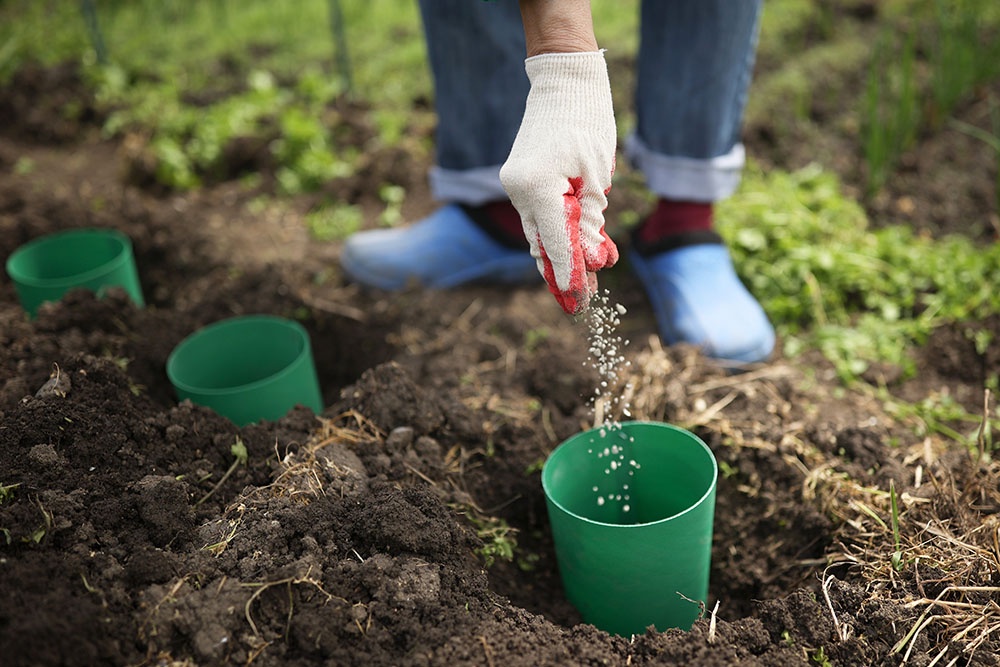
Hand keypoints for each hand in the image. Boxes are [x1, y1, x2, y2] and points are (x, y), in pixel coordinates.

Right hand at [499, 51, 617, 314]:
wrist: (565, 84)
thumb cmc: (587, 123)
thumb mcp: (596, 179)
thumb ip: (590, 223)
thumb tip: (591, 263)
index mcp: (536, 187)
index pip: (554, 243)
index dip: (569, 276)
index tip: (578, 304)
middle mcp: (518, 189)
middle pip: (541, 245)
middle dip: (564, 274)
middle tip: (581, 305)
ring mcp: (515, 185)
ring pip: (538, 234)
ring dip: (561, 257)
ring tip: (584, 285)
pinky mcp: (520, 181)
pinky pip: (537, 217)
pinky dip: (555, 235)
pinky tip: (574, 253)